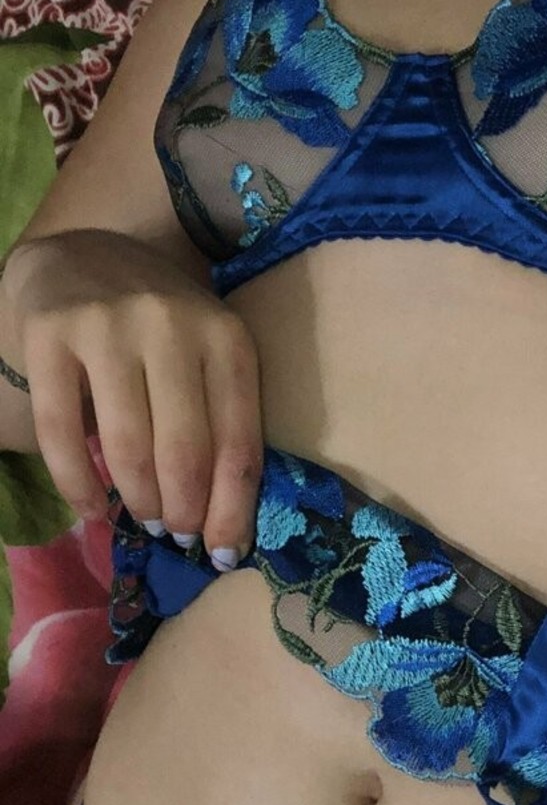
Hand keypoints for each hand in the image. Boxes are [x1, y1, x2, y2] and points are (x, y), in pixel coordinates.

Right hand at [2, 231, 261, 568]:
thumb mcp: (208, 354)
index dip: (233, 508)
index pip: (239, 441)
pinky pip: (62, 430)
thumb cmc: (162, 321)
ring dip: (138, 500)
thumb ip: (221, 418)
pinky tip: (91, 508)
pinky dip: (78, 483)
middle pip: (185, 450)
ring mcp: (107, 326)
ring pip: (128, 445)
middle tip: (178, 535)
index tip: (225, 552)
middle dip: (184, 510)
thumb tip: (227, 523)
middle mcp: (172, 326)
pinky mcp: (49, 334)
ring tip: (144, 520)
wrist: (83, 253)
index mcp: (226, 337)